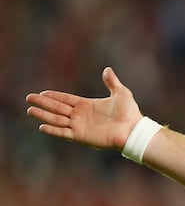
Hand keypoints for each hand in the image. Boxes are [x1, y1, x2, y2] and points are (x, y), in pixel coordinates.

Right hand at [25, 67, 143, 150]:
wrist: (133, 129)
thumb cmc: (129, 113)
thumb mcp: (121, 93)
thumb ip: (112, 82)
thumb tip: (107, 69)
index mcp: (87, 105)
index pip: (66, 99)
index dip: (54, 96)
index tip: (42, 92)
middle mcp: (81, 116)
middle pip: (57, 108)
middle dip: (43, 103)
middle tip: (29, 98)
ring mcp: (80, 126)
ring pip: (57, 119)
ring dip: (43, 115)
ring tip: (30, 110)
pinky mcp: (81, 136)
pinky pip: (63, 133)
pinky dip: (53, 130)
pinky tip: (42, 126)